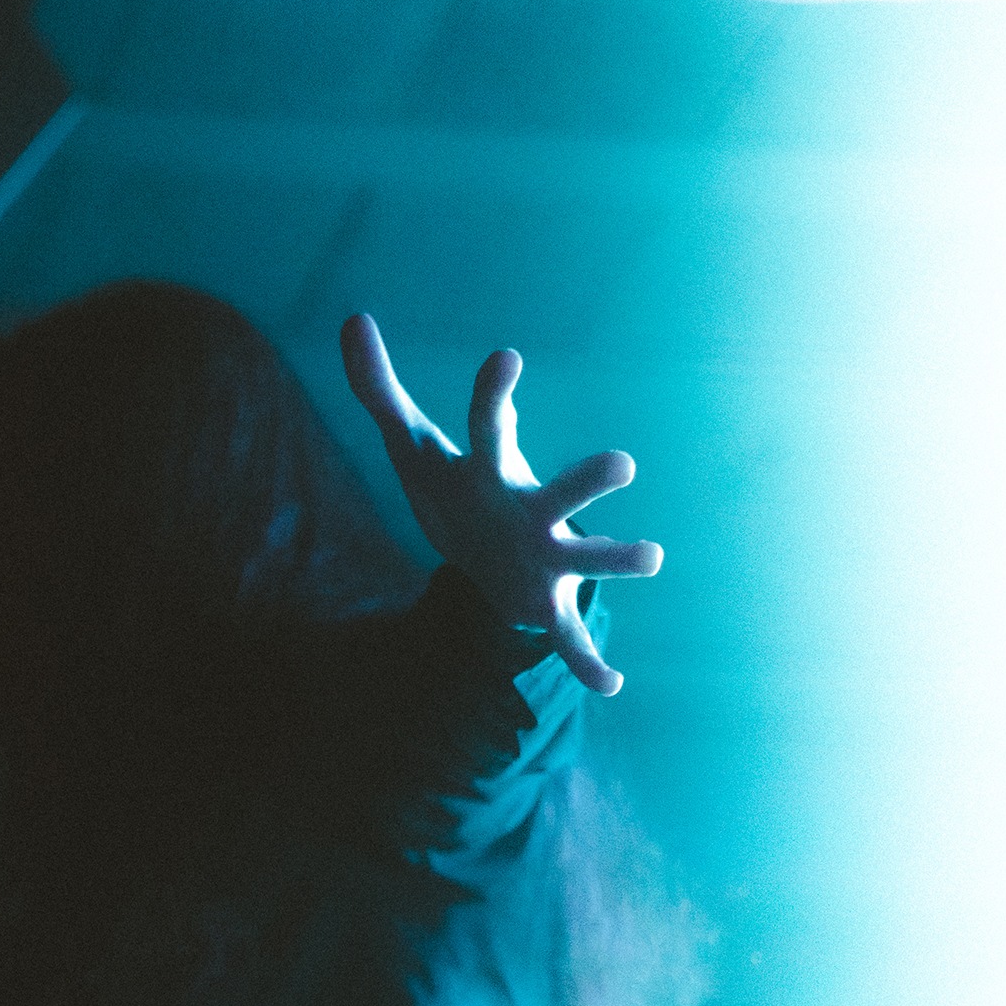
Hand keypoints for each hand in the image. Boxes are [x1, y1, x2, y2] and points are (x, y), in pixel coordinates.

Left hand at [341, 314, 660, 694]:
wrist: (485, 563)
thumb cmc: (453, 491)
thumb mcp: (410, 447)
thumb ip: (378, 387)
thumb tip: (353, 318)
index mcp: (491, 471)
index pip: (491, 427)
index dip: (495, 395)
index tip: (505, 358)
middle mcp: (530, 510)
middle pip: (561, 492)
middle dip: (587, 481)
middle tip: (622, 463)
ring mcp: (543, 559)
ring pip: (583, 559)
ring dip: (615, 560)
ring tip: (653, 556)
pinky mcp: (543, 607)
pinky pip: (570, 639)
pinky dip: (590, 662)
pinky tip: (610, 687)